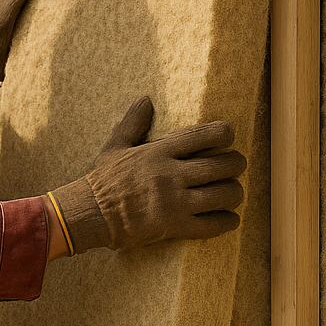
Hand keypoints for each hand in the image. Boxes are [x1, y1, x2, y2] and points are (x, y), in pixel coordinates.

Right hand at [49, 97, 247, 252]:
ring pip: (226, 194)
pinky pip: (215, 224)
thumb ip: (133, 122)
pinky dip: (228, 221)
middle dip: (236, 164)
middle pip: (224, 165)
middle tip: (234, 166)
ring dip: (234, 193)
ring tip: (231, 193)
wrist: (89, 213)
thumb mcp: (115, 146)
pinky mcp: (175, 226)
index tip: (228, 138)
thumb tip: (145, 99)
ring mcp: (175, 201)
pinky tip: (227, 217)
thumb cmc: (103, 179)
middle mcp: (171, 174)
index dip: (226, 134)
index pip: (206, 135)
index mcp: (159, 151)